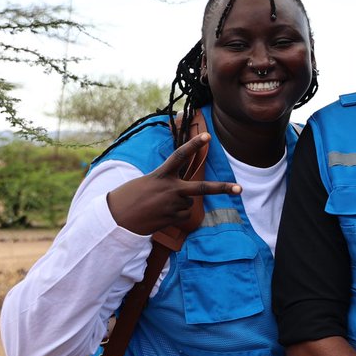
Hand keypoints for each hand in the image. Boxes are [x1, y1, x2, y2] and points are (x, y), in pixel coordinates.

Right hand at [106, 133, 240, 235]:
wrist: (116, 219)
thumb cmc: (129, 197)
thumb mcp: (147, 182)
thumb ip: (168, 184)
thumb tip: (187, 199)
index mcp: (161, 175)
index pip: (179, 156)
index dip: (193, 144)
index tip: (207, 135)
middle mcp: (170, 189)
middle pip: (202, 188)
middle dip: (222, 188)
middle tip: (239, 189)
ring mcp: (173, 205)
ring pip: (189, 204)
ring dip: (179, 205)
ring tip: (159, 206)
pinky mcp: (173, 218)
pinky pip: (185, 216)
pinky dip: (177, 216)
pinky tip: (162, 215)